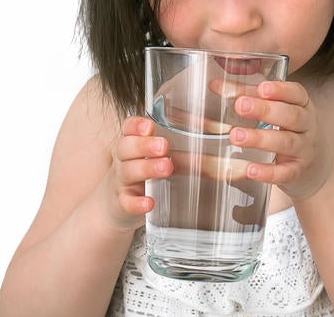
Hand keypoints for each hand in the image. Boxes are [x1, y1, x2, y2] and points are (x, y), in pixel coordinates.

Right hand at [99, 116, 173, 231]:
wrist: (113, 208)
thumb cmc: (140, 178)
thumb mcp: (150, 160)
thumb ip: (177, 151)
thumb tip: (220, 150)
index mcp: (131, 147)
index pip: (127, 129)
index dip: (136, 125)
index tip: (149, 126)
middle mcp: (123, 161)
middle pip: (126, 147)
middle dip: (145, 145)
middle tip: (164, 146)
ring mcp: (122, 183)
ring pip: (128, 171)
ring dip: (146, 168)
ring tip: (166, 168)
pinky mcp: (123, 205)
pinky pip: (126, 203)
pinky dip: (137, 203)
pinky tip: (149, 203)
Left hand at [226, 80, 331, 200]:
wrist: (313, 163)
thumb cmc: (286, 127)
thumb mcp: (273, 108)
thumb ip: (246, 95)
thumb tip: (214, 85)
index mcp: (301, 104)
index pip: (296, 93)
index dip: (281, 90)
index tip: (262, 88)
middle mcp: (306, 125)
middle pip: (290, 115)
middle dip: (265, 110)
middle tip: (241, 106)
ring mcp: (304, 149)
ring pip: (286, 142)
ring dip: (260, 139)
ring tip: (236, 136)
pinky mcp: (297, 170)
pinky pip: (285, 172)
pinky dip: (268, 172)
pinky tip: (250, 169)